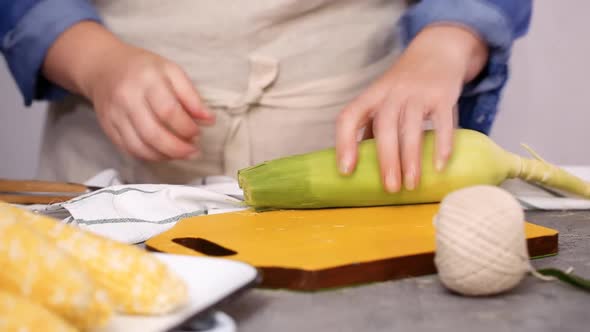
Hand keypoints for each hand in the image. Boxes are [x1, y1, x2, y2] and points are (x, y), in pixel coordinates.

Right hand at [87, 45, 213, 160]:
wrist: (105, 67)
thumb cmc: (144, 69)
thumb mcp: (172, 71)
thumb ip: (191, 96)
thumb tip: (209, 120)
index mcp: (147, 80)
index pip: (168, 111)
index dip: (187, 128)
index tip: (198, 133)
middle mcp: (127, 98)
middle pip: (153, 134)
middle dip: (178, 148)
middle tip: (194, 151)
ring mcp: (114, 115)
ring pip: (140, 147)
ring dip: (165, 156)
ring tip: (181, 154)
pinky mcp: (107, 127)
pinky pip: (129, 149)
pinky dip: (150, 156)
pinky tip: (164, 153)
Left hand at [336, 25, 487, 191]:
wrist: (437, 50)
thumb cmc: (404, 85)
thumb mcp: (382, 99)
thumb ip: (371, 128)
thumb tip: (360, 167)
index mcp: (372, 96)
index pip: (349, 116)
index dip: (344, 143)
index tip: (346, 171)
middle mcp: (392, 92)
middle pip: (384, 125)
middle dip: (386, 159)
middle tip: (389, 188)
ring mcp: (418, 92)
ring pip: (411, 126)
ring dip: (411, 158)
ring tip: (411, 184)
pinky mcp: (443, 95)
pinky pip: (442, 121)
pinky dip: (442, 144)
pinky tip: (439, 167)